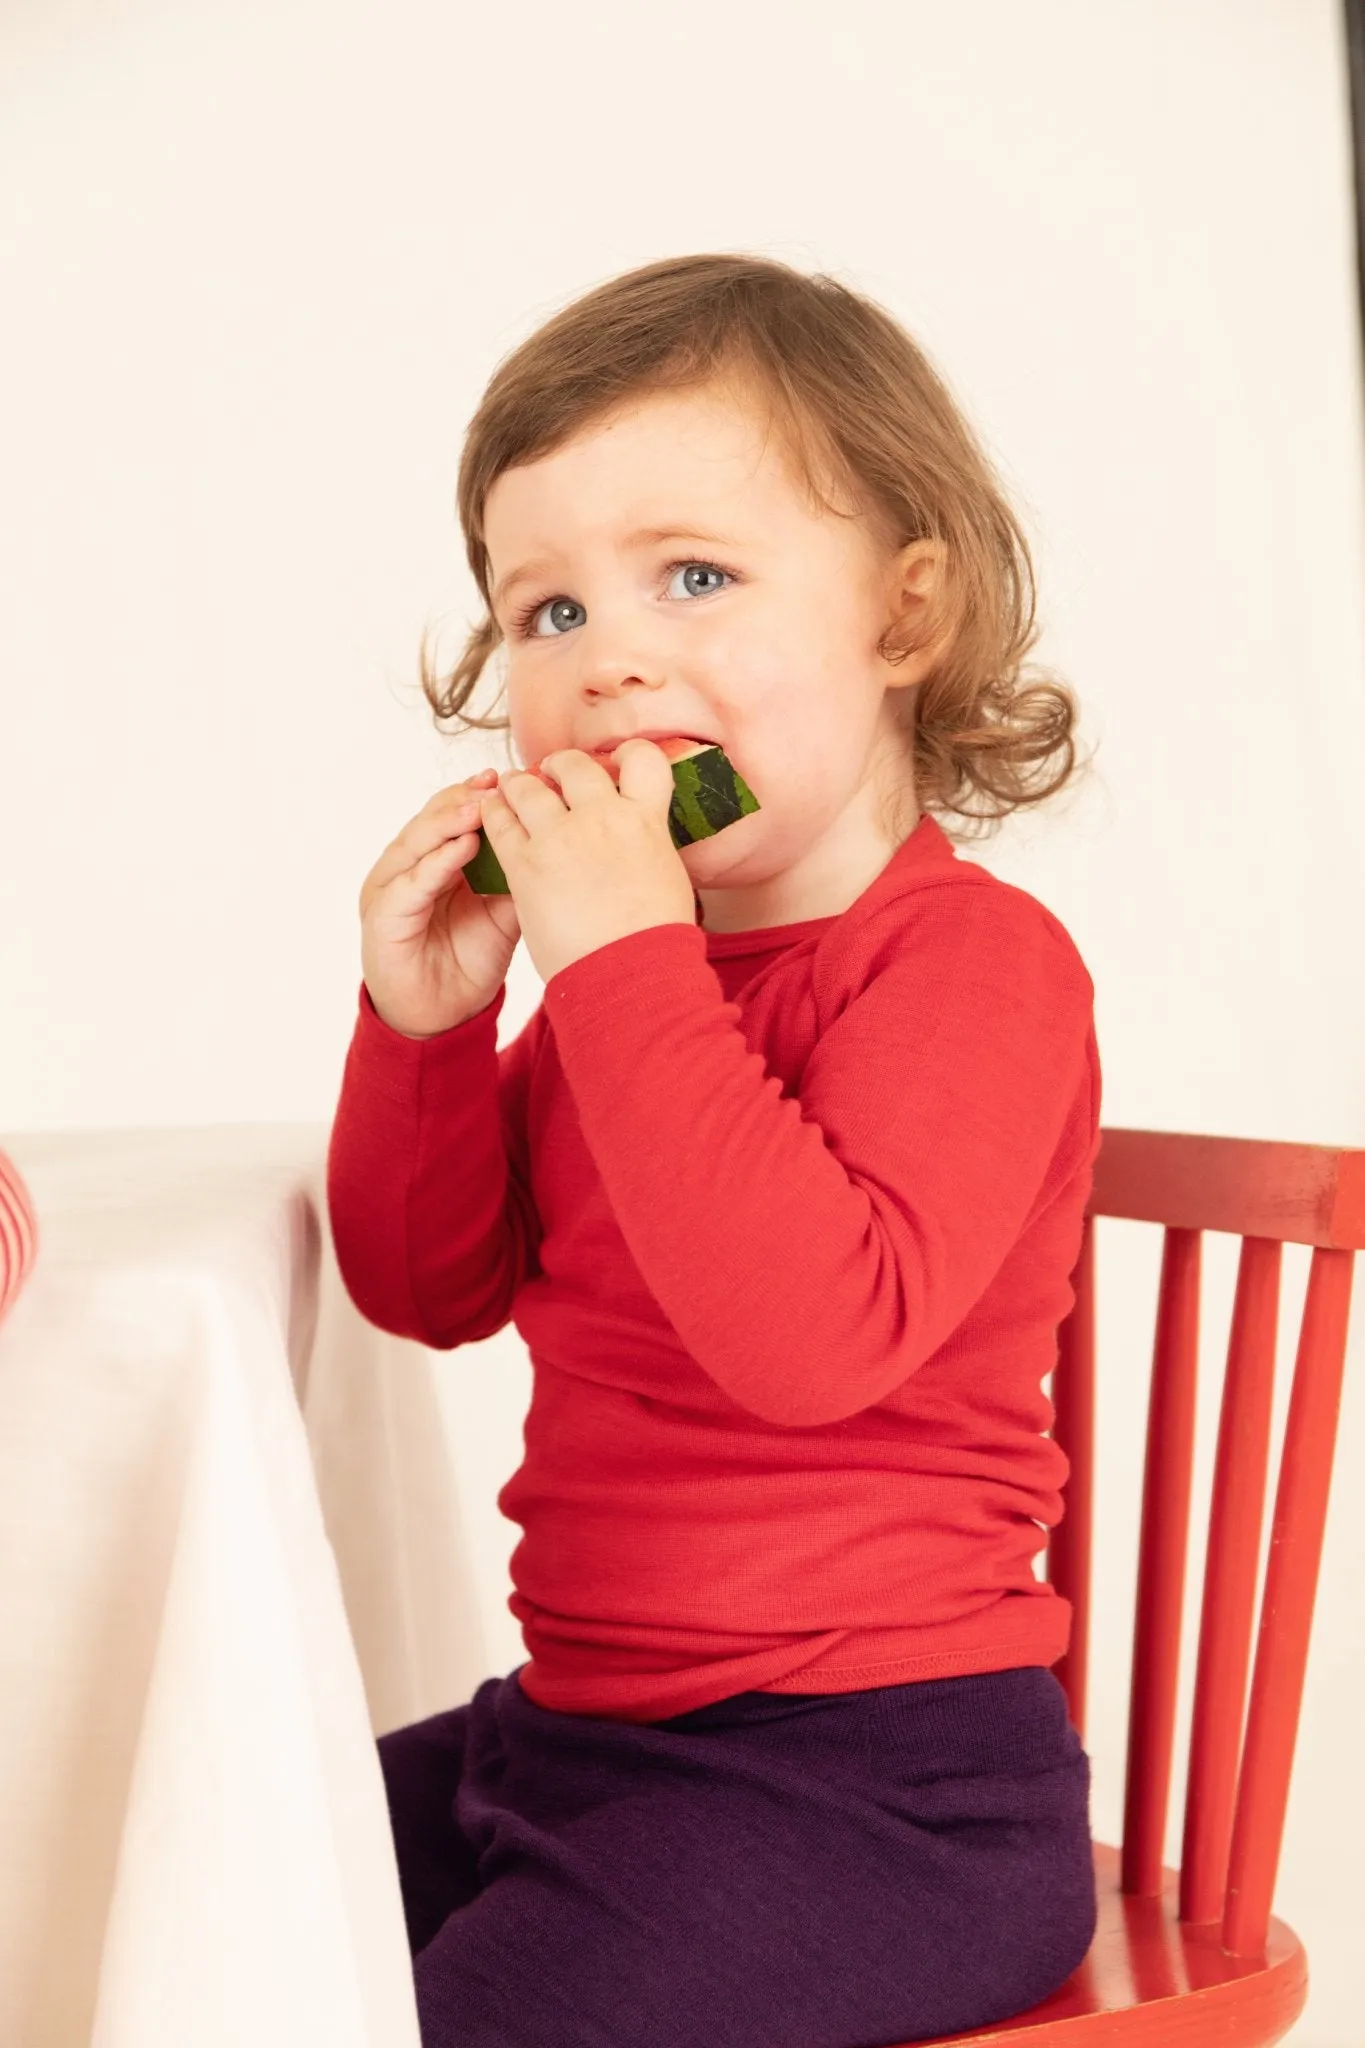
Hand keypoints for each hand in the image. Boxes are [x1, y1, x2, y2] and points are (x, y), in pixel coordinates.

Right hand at [359, 770, 521, 1037]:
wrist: (442, 1017)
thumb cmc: (468, 962)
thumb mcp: (504, 914)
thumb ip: (519, 878)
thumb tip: (556, 842)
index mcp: (432, 862)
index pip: (451, 815)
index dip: (476, 795)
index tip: (507, 777)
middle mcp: (406, 869)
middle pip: (431, 820)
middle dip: (462, 800)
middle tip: (494, 783)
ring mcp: (389, 890)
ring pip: (415, 844)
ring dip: (447, 824)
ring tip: (478, 808)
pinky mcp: (383, 918)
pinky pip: (409, 885)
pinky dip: (434, 865)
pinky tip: (460, 850)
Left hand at [478, 741, 696, 982]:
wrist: (630, 975)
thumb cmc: (655, 939)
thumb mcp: (667, 877)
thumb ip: (648, 846)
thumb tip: (642, 838)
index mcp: (646, 820)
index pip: (643, 761)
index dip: (628, 755)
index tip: (615, 763)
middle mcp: (603, 818)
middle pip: (574, 766)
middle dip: (560, 767)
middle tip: (551, 774)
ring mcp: (560, 839)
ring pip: (528, 788)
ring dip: (519, 785)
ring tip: (514, 790)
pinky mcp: (526, 866)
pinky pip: (500, 824)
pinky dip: (494, 813)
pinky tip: (491, 814)